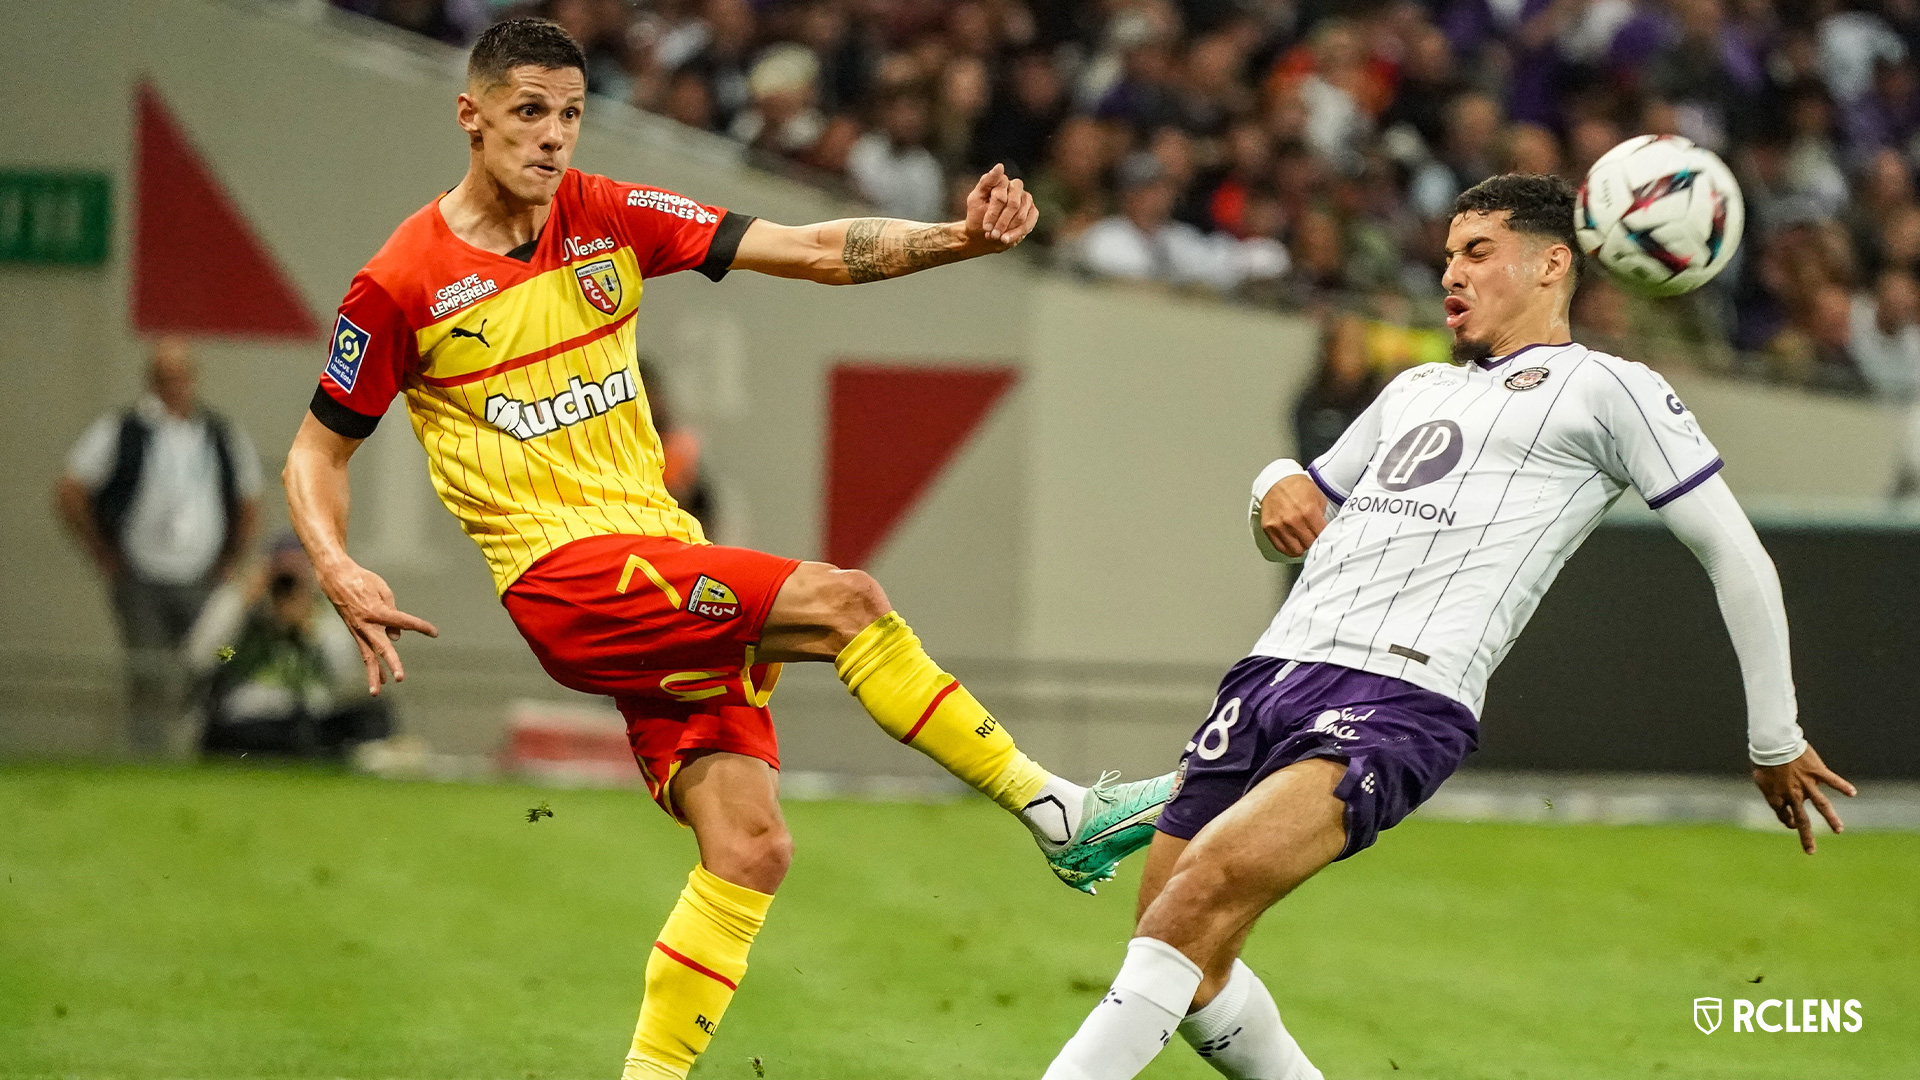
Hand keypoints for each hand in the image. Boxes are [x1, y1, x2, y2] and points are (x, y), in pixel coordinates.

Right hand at [315, 557, 438, 695]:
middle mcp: (366, 625)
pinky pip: (364, 653)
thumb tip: (396, 637)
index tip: (434, 632)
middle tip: (401, 678)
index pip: (403, 621)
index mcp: (377, 611)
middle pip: (382, 647)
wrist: (336, 578)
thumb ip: (392, 612)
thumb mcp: (382, 590)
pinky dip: (372, 667)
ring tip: (378, 693)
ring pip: (368, 657)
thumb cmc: (363, 580)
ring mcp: (358, 631)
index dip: (420, 626)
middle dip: (391, 663)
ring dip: (374, 675)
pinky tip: (379, 682)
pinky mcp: (355, 633)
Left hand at [963, 164, 1038, 251]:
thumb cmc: (977, 215)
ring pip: (1021, 215)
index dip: (993, 213)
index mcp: (1001, 181)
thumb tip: (1000, 166)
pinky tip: (1006, 240)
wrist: (982, 233)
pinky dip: (1017, 233)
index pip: (1000, 195)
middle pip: (1012, 204)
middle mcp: (1016, 187)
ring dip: (1008, 229)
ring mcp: (1026, 199)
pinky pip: (1029, 222)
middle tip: (991, 235)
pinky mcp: (1032, 212)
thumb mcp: (976, 199)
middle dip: (1001, 222)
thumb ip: (986, 182)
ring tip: (996, 238)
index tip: (985, 227)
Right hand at [1259, 473, 1328, 558]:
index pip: (1322, 535)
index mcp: (1308, 512)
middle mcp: (1293, 521)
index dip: (1326, 537)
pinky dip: (1289, 548)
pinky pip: (1281, 548)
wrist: (1277, 480)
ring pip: (1296, 550)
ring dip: (1302, 547)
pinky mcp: (1269, 529)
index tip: (1325, 536)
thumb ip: (1322, 516)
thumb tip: (1325, 531)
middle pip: (1309, 544)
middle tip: (1314, 537)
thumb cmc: (1298, 487)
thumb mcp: (1318, 497)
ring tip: (1303, 541)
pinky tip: (1293, 543)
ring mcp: (1280, 526)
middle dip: (1314, 542)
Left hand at [1752, 744, 1855, 853]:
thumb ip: (1770, 790)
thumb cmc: (1764, 758)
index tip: (1792, 822)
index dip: (1787, 820)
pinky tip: (1853, 793)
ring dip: (1831, 819)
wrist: (1772, 742)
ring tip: (1838, 830)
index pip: (1783, 814)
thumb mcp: (1760, 777)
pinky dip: (1843, 786)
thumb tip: (1778, 802)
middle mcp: (1793, 793)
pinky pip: (1833, 781)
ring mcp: (1806, 783)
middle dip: (1805, 836)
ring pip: (1821, 805)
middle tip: (1810, 852)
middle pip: (1801, 819)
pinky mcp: (1817, 771)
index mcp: (1776, 795)